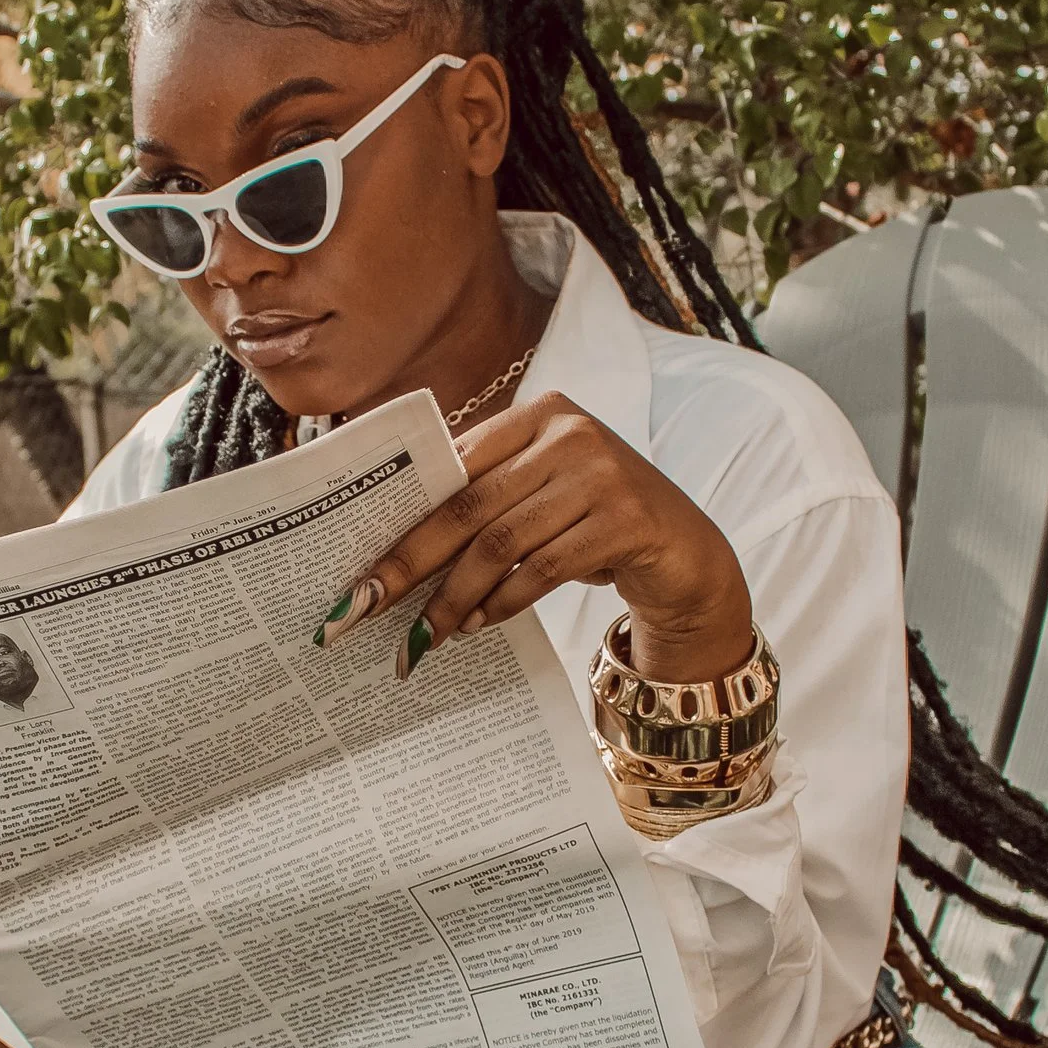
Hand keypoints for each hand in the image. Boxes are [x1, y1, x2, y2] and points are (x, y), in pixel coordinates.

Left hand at [325, 390, 753, 682]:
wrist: (687, 551)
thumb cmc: (596, 521)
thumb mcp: (543, 492)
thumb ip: (486, 496)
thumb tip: (393, 550)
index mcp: (540, 413)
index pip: (453, 466)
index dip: (402, 518)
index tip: (360, 567)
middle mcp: (571, 434)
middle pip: (469, 507)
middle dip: (412, 564)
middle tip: (366, 609)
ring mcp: (603, 475)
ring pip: (502, 544)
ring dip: (455, 596)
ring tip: (425, 634)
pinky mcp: (628, 522)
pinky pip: (543, 570)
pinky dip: (502, 603)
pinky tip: (478, 624)